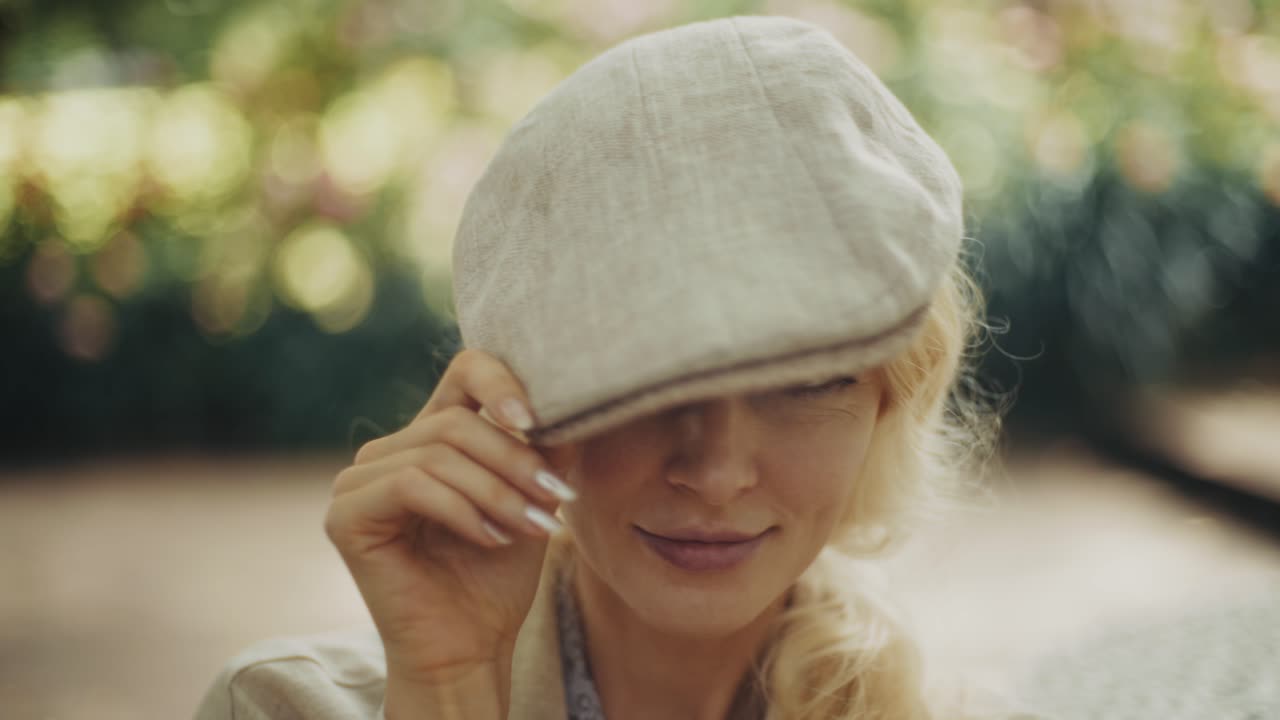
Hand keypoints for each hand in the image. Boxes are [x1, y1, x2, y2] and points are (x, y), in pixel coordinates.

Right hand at [323, 348, 576, 688]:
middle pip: (457, 422)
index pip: (465, 372)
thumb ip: (544, 448)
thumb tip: (569, 403)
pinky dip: (462, 510)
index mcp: (430, 436)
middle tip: (556, 500)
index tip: (538, 420)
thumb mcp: (532, 498)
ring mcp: (359, 480)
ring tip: (533, 527)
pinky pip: (411, 485)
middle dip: (515, 462)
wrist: (469, 645)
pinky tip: (490, 538)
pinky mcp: (345, 513)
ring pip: (439, 455)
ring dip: (497, 492)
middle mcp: (389, 450)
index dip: (502, 383)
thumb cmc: (497, 574)